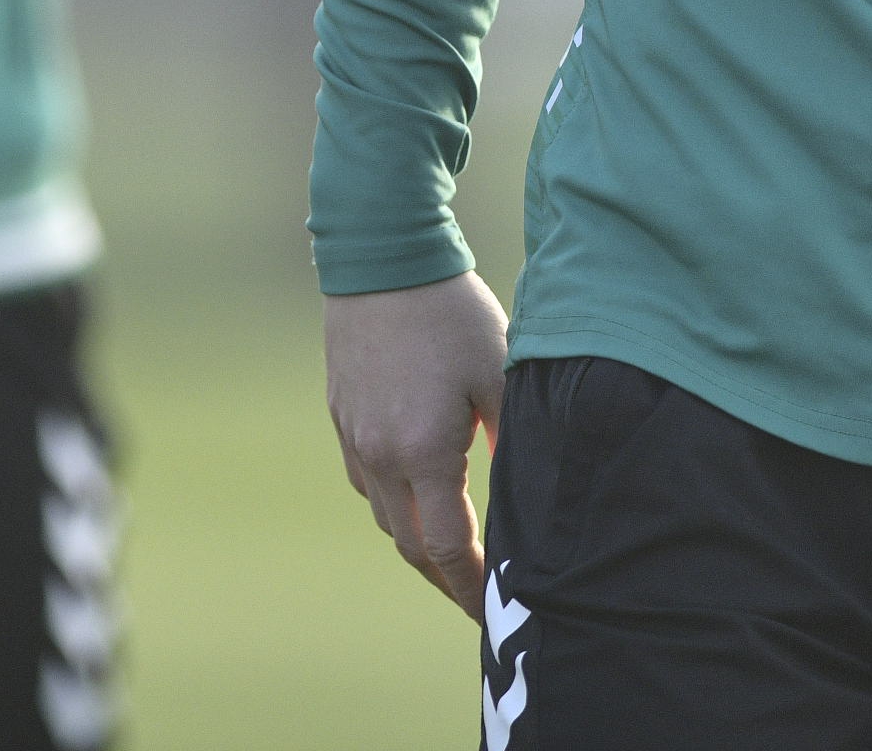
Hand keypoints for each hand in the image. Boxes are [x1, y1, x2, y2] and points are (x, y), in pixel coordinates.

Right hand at [324, 271, 510, 615]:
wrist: (381, 260)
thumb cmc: (450, 314)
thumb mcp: (500, 372)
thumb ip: (514, 440)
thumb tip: (528, 493)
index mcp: (422, 452)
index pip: (445, 548)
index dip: (470, 587)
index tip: (492, 610)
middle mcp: (380, 456)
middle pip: (410, 546)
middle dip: (445, 580)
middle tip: (477, 600)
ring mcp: (354, 438)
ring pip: (385, 517)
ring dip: (418, 545)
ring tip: (453, 558)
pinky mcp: (342, 417)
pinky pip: (367, 483)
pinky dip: (394, 506)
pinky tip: (419, 500)